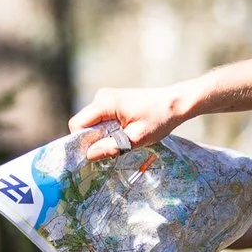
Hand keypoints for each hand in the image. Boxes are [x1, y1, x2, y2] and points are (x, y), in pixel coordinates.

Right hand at [70, 84, 195, 161]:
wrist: (175, 103)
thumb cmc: (159, 119)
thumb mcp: (136, 138)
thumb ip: (112, 146)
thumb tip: (89, 155)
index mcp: (104, 103)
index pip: (77, 124)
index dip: (82, 141)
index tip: (97, 153)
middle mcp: (101, 97)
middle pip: (84, 124)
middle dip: (94, 139)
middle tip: (114, 149)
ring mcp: (106, 97)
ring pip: (92, 123)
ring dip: (102, 135)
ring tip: (123, 140)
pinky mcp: (112, 101)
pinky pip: (101, 119)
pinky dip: (108, 129)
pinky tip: (124, 134)